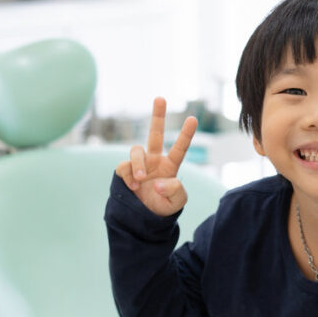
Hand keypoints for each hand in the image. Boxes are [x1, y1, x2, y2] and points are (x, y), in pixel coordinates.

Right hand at [116, 97, 197, 216]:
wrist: (143, 218)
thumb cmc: (163, 206)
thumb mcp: (177, 203)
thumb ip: (176, 191)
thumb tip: (158, 182)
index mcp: (170, 166)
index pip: (180, 148)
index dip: (186, 134)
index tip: (194, 119)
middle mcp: (154, 160)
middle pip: (155, 134)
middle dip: (158, 116)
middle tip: (160, 98)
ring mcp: (139, 164)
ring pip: (136, 150)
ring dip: (138, 164)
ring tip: (141, 179)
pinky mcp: (125, 171)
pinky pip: (124, 167)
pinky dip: (129, 177)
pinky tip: (134, 187)